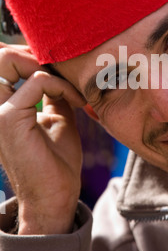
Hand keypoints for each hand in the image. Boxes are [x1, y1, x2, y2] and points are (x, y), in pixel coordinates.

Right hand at [0, 43, 85, 234]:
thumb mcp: (58, 119)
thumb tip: (61, 73)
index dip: (33, 55)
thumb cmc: (57, 163)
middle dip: (35, 53)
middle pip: (0, 55)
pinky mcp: (8, 118)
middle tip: (63, 68)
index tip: (63, 68)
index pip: (5, 62)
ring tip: (68, 82)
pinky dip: (61, 85)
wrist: (55, 197)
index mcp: (3, 106)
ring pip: (7, 59)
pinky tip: (76, 100)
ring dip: (44, 64)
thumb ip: (54, 95)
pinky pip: (37, 81)